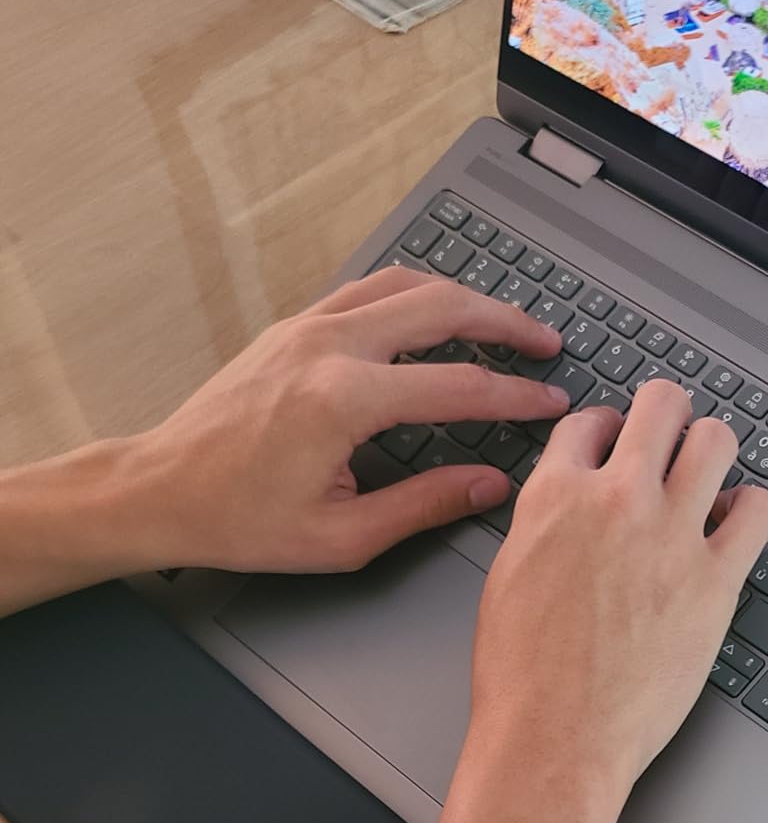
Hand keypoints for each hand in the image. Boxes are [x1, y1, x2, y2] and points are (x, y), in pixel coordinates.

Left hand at [135, 269, 569, 572]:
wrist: (162, 490)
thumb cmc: (239, 521)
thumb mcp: (343, 538)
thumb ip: (424, 505)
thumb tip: (487, 486)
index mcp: (343, 401)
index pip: (458, 385)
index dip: (516, 395)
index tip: (551, 401)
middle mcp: (327, 348)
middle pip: (441, 307)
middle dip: (505, 322)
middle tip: (546, 343)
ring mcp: (306, 328)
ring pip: (405, 284)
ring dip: (462, 298)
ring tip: (502, 323)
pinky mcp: (292, 328)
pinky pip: (368, 291)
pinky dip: (414, 295)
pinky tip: (435, 314)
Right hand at [468, 381, 767, 813]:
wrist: (554, 739)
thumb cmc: (523, 680)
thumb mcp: (509, 579)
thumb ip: (545, 528)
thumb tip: (568, 513)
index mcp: (555, 497)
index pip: (589, 423)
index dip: (605, 429)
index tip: (613, 443)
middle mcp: (616, 501)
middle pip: (661, 408)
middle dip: (667, 416)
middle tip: (671, 435)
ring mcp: (672, 537)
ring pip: (716, 441)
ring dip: (712, 451)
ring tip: (707, 476)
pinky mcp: (716, 581)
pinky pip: (758, 511)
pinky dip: (750, 509)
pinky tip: (734, 525)